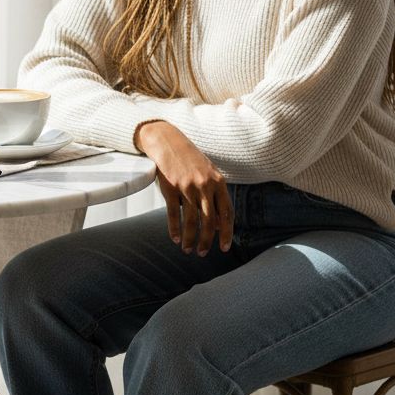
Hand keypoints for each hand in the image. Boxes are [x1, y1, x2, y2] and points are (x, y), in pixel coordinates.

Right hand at [134, 120, 232, 254]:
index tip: (224, 247)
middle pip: (209, 220)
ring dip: (190, 239)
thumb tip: (217, 225)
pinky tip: (176, 239)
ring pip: (192, 220)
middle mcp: (205, 185)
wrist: (167, 142)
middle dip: (206, 241)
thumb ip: (215, 197)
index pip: (226, 213)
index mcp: (218, 182)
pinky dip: (175, 229)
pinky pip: (174, 214)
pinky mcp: (171, 188)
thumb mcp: (208, 174)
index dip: (226, 232)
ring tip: (188, 250)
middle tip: (202, 253)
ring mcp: (187, 186)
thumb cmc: (189, 160)